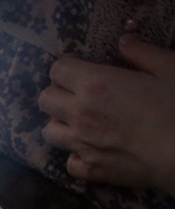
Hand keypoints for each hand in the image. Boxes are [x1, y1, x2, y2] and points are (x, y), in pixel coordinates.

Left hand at [39, 35, 174, 196]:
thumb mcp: (168, 68)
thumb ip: (142, 51)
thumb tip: (124, 39)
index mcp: (95, 84)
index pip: (58, 70)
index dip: (66, 66)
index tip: (78, 67)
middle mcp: (79, 114)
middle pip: (45, 99)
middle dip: (58, 93)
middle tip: (78, 93)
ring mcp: (81, 144)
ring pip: (49, 131)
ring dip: (61, 124)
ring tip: (81, 122)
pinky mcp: (90, 169)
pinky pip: (69, 162)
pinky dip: (77, 156)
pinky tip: (92, 150)